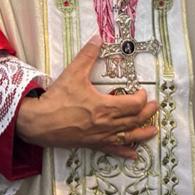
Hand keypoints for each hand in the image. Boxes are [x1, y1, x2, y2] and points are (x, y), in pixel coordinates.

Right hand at [16, 35, 157, 158]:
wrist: (40, 122)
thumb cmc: (57, 98)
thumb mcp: (73, 73)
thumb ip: (87, 55)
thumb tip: (98, 38)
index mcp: (105, 106)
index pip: (133, 104)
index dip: (142, 98)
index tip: (142, 92)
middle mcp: (107, 124)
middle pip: (135, 120)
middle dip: (147, 113)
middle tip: (154, 107)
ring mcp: (101, 136)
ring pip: (128, 137)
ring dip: (143, 133)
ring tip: (154, 130)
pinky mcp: (92, 144)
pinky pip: (113, 150)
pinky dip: (125, 153)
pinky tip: (133, 155)